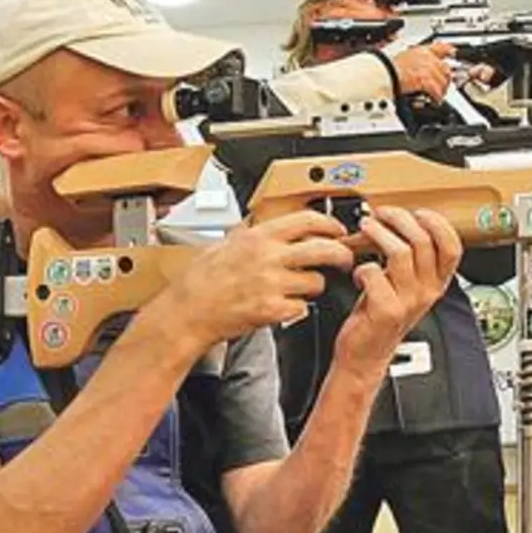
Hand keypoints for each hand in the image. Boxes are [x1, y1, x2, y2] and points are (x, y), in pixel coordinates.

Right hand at [153, 210, 353, 348]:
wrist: (187, 311)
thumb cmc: (199, 280)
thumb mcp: (223, 243)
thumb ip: (247, 233)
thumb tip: (257, 222)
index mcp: (258, 237)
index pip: (308, 220)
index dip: (330, 225)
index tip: (338, 231)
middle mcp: (269, 257)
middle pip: (325, 249)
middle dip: (341, 255)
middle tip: (344, 260)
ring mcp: (272, 284)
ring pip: (317, 282)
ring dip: (315, 286)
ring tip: (301, 288)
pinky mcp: (272, 309)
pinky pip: (302, 308)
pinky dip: (298, 309)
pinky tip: (284, 305)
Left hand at [332, 206, 463, 373]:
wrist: (366, 354)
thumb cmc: (381, 314)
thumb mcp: (407, 285)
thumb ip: (412, 259)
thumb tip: (401, 221)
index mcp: (437, 283)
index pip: (452, 247)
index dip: (438, 224)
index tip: (418, 213)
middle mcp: (427, 292)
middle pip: (423, 241)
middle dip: (399, 218)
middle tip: (380, 214)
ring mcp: (409, 302)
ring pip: (399, 251)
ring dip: (378, 233)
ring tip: (366, 229)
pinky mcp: (387, 310)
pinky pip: (374, 273)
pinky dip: (361, 267)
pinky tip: (359, 274)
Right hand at [393, 43, 455, 101]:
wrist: (384, 74)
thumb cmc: (388, 69)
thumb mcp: (403, 60)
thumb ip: (415, 62)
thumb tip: (418, 71)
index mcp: (420, 51)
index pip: (440, 47)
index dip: (448, 50)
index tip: (453, 52)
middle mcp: (427, 57)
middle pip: (445, 68)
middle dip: (446, 79)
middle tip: (442, 88)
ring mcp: (428, 68)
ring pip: (443, 81)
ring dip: (441, 90)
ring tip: (437, 96)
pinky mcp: (426, 79)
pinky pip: (437, 90)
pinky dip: (436, 97)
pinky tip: (435, 100)